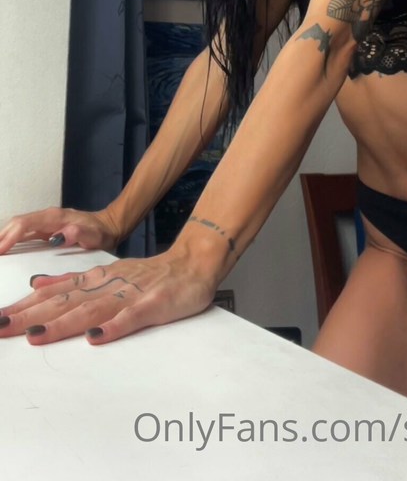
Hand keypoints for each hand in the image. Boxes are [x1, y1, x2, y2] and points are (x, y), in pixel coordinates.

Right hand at [0, 207, 120, 255]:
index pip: (25, 223)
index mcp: (54, 217)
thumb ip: (79, 233)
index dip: (10, 236)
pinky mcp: (45, 229)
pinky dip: (12, 240)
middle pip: (17, 223)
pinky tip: (5, 250)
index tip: (0, 250)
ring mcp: (45, 223)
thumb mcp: (94, 235)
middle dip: (2, 237)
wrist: (109, 226)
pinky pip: (24, 233)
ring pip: (18, 227)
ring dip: (4, 238)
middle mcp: (47, 217)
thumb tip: (62, 234)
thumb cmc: (101, 233)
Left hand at [0, 247, 216, 344]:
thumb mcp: (107, 273)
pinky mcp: (154, 304)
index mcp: (96, 279)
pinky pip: (133, 316)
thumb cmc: (150, 275)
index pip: (54, 293)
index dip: (25, 306)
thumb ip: (73, 280)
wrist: (194, 262)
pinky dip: (114, 326)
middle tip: (1, 327)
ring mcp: (131, 294)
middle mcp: (108, 284)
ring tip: (34, 336)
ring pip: (92, 309)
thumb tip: (36, 284)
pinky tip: (96, 337)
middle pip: (65, 302)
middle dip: (30, 316)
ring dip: (62, 323)